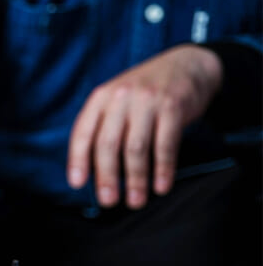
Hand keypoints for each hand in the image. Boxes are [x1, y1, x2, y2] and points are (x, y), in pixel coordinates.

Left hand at [67, 44, 222, 208]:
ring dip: (135, 179)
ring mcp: (147, 101)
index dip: (78, 160)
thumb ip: (104, 126)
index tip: (77, 184)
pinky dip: (163, 169)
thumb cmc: (145, 92)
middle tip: (108, 201)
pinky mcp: (173, 106)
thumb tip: (92, 171)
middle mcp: (121, 97)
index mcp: (101, 97)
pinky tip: (161, 186)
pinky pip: (166, 144)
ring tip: (135, 201)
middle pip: (108, 144)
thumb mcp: (117, 99)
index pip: (83, 132)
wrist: (187, 64)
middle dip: (106, 177)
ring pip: (136, 148)